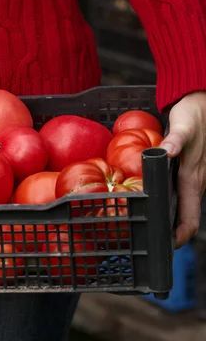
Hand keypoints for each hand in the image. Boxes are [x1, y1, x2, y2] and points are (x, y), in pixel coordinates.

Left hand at [160, 91, 205, 247]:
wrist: (202, 102)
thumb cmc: (193, 115)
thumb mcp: (182, 127)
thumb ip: (175, 141)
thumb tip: (167, 152)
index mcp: (193, 179)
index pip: (189, 218)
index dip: (179, 237)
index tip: (165, 248)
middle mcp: (195, 182)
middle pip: (185, 216)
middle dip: (170, 232)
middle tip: (148, 240)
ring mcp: (195, 176)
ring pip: (183, 205)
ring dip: (170, 218)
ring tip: (149, 225)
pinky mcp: (191, 169)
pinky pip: (181, 191)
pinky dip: (170, 202)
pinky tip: (155, 202)